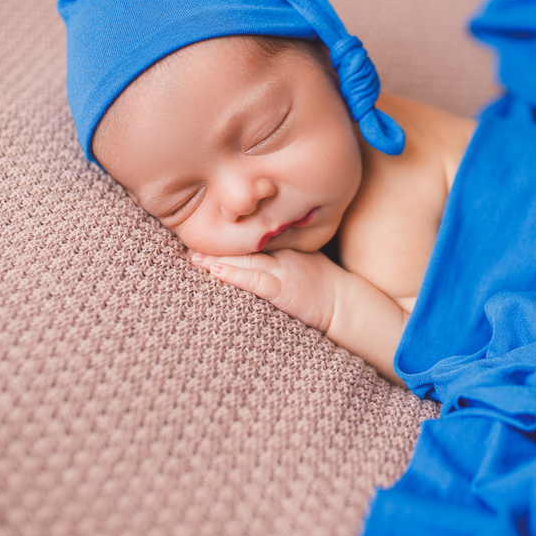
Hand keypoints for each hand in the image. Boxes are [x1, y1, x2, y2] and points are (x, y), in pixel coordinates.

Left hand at [188, 249, 340, 332]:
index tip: (205, 231)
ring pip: (244, 261)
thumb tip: (260, 254)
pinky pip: (253, 280)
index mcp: (286, 246)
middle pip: (244, 247)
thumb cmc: (326, 287)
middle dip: (216, 245)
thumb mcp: (306, 261)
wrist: (346, 304)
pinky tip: (215, 270)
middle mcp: (281, 255)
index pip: (253, 237)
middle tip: (188, 239)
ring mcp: (282, 271)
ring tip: (193, 256)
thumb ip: (283, 254)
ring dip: (216, 258)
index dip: (229, 235)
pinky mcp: (282, 290)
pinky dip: (233, 274)